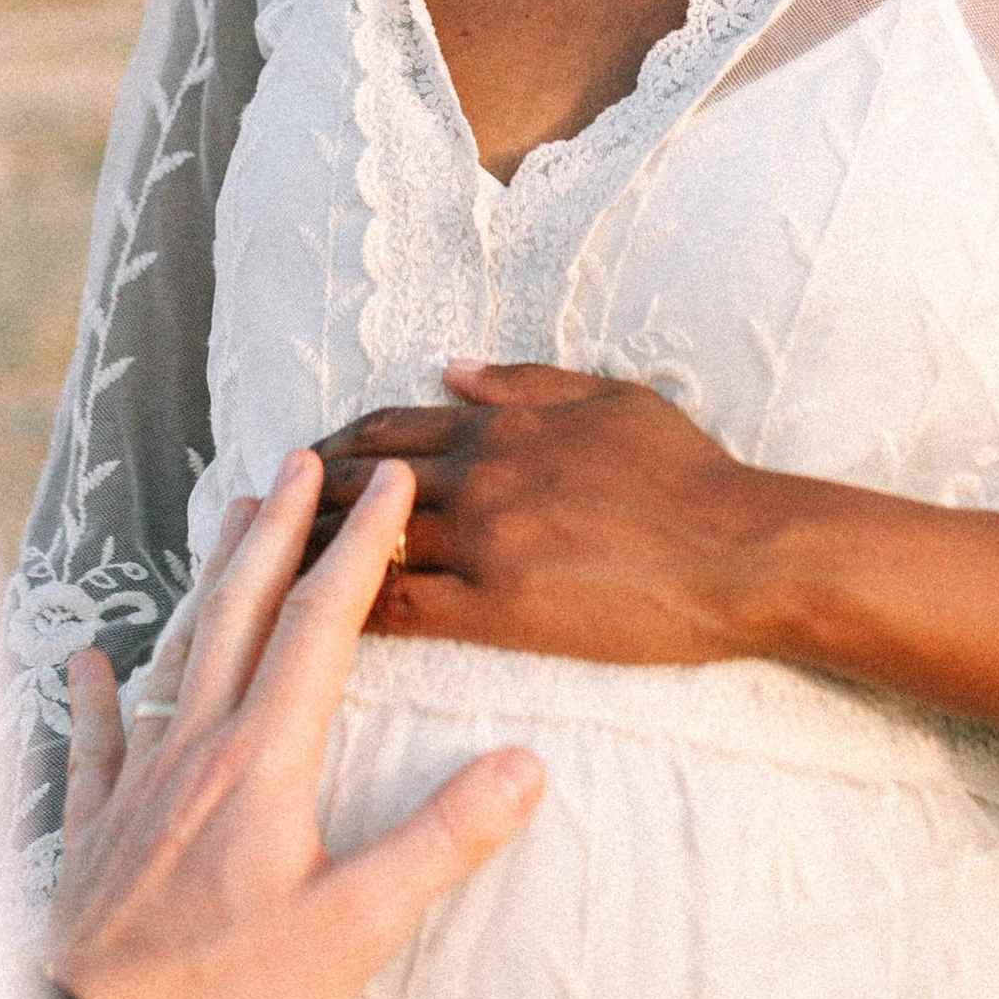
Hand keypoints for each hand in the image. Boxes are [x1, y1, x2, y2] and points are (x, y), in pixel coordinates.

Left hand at [44, 448, 543, 998]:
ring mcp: (137, 785)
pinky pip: (96, 739)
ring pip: (176, 654)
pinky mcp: (95, 831)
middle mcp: (197, 750)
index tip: (392, 482)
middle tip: (300, 459)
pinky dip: (96, 690)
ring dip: (209, 580)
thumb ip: (438, 842)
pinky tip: (86, 659)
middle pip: (242, 613)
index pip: (323, 627)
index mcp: (264, 761)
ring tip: (226, 517)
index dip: (361, 549)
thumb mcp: (354, 931)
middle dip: (278, 530)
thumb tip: (526, 764)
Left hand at [314, 360, 780, 665]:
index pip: (389, 428)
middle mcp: (478, 473)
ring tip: (268, 579)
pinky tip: (320, 631)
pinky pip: (401, 608)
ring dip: (311, 558)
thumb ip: (525, 380)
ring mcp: (483, 541)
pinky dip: (352, 612)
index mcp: (501, 422)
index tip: (303, 462)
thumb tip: (452, 368)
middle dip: (302, 499)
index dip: (336, 446)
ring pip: (366, 544)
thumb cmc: (689, 474)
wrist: (738, 550)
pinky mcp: (497, 608)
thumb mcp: (610, 396)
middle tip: (260, 521)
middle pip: (357, 483)